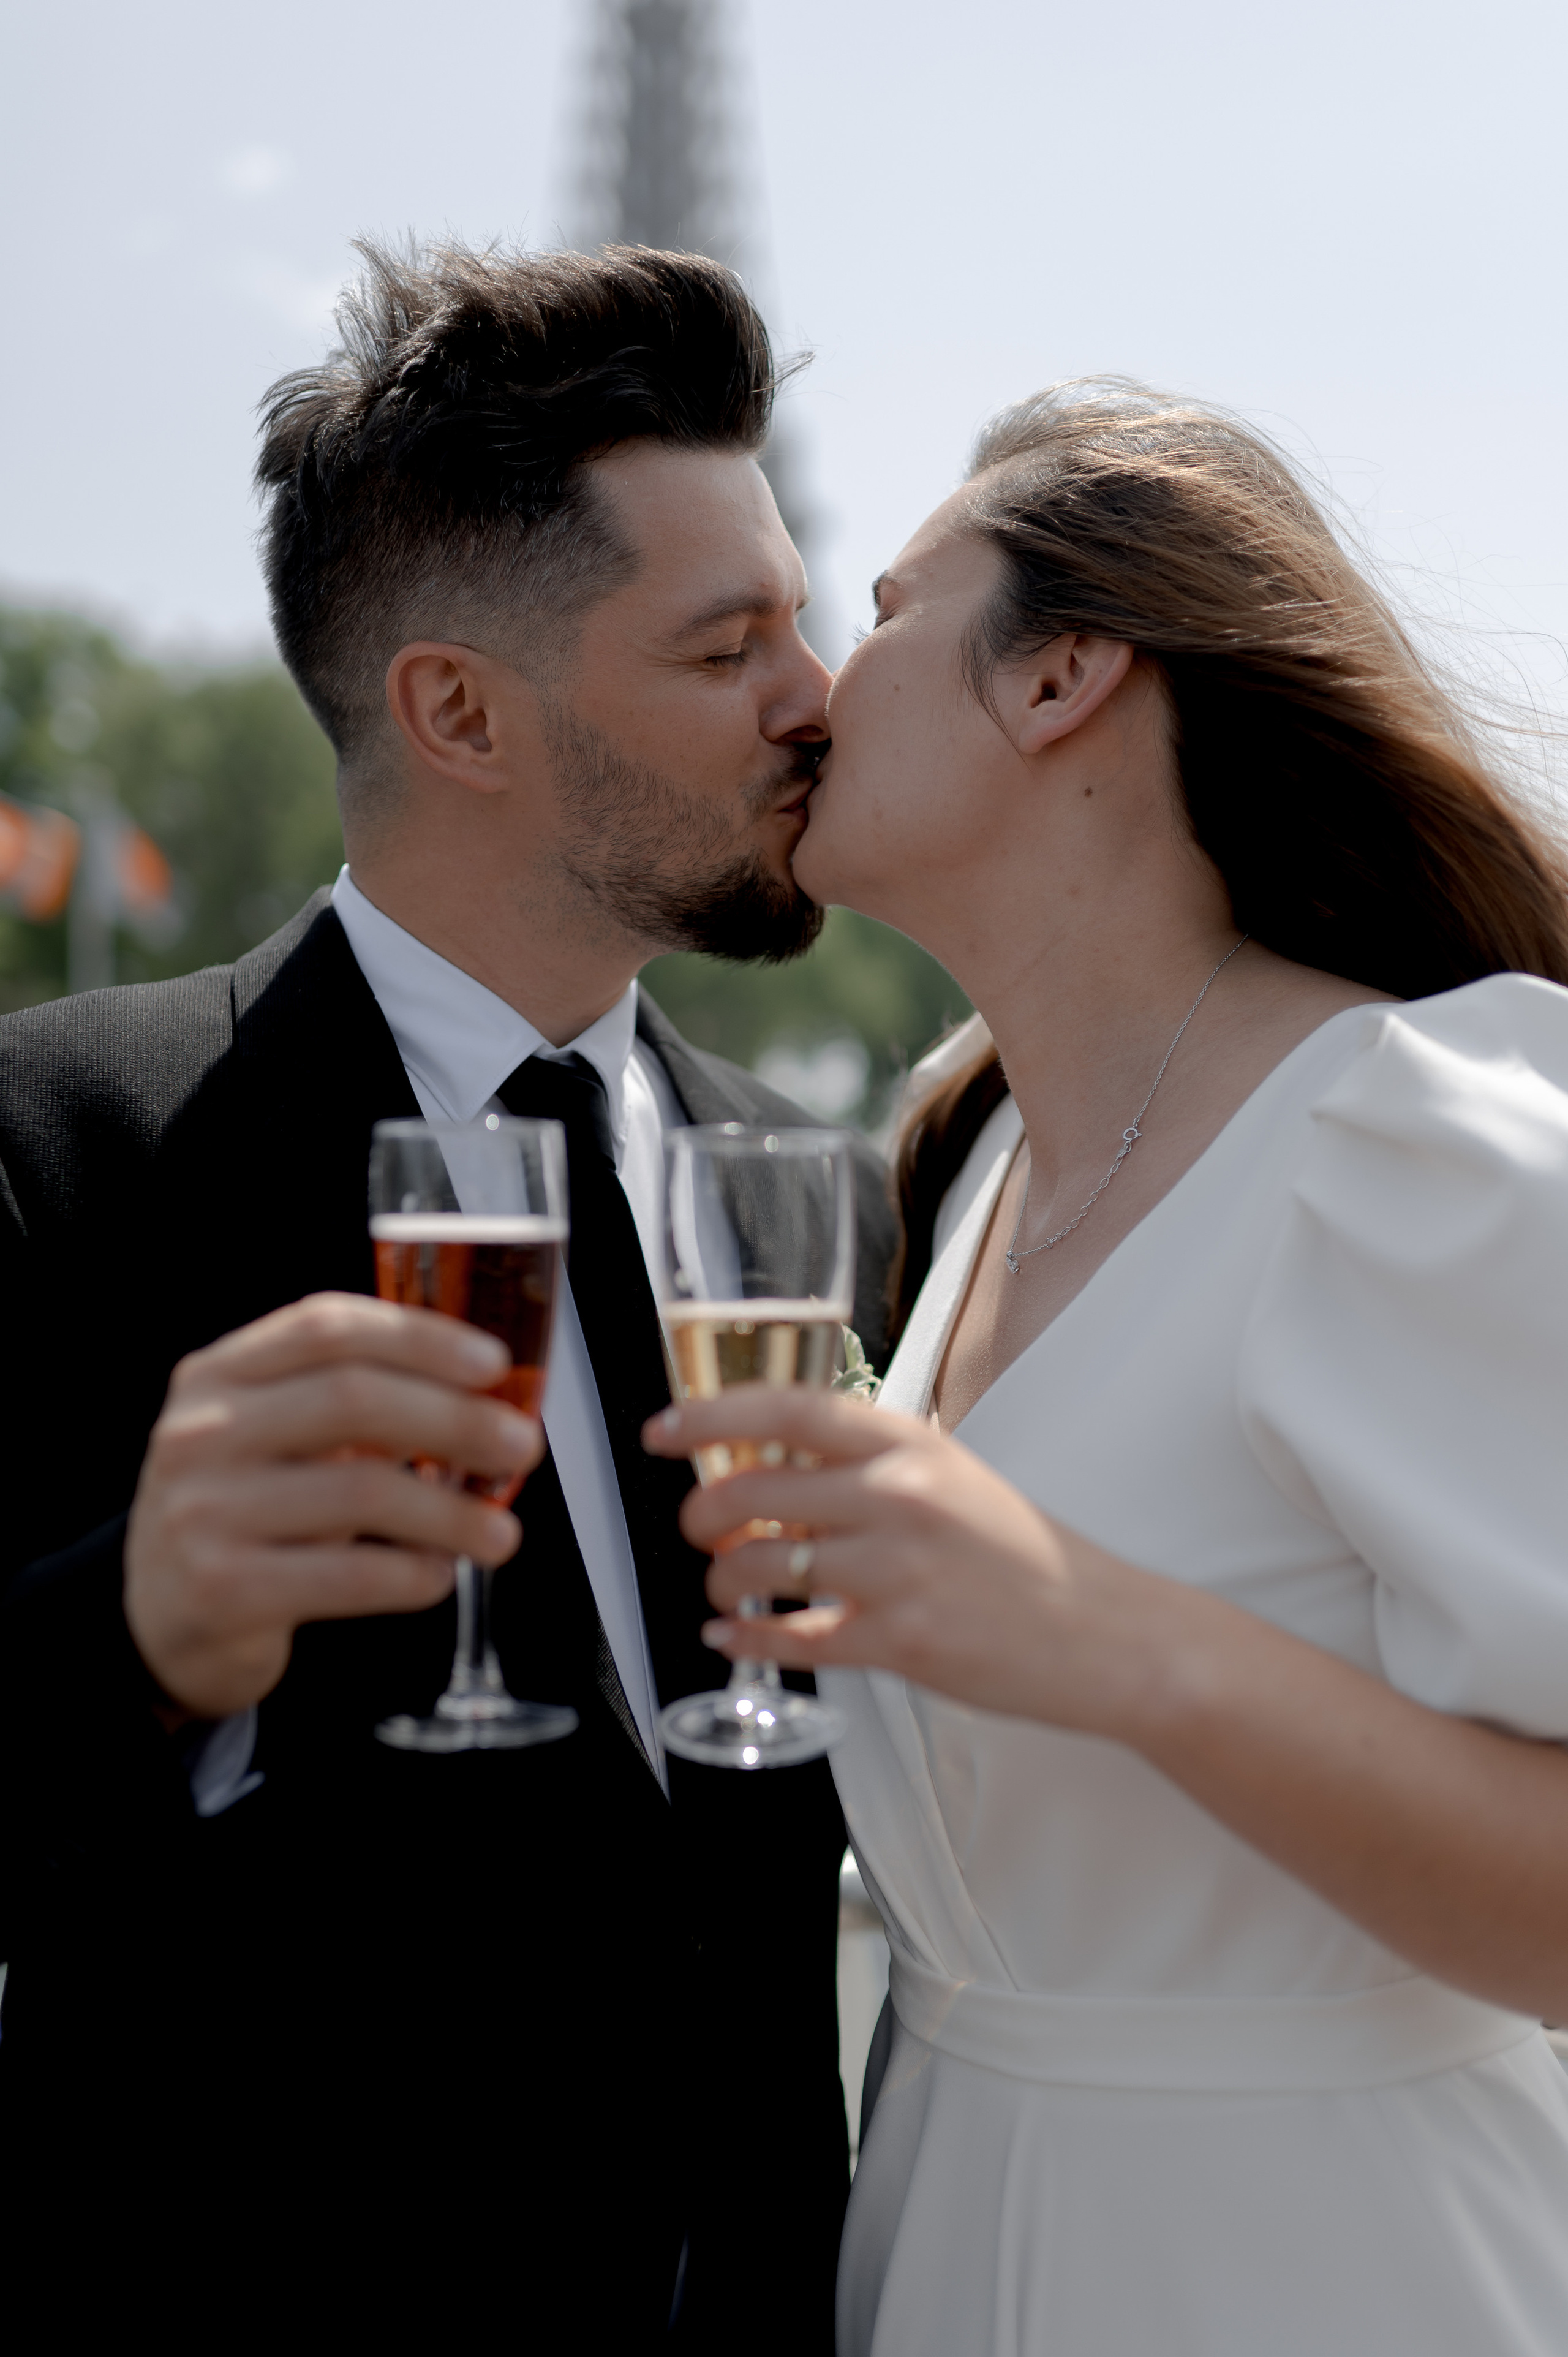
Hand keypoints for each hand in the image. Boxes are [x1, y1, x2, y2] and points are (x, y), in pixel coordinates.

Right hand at [126, 1293, 543, 1718]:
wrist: (160, 1621)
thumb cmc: (242, 1514)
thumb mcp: (271, 1437)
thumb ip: (349, 1404)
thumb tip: (484, 1398)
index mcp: (218, 1374)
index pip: (327, 1326)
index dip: (421, 1336)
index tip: (492, 1362)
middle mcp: (201, 1432)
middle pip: (353, 1398)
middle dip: (457, 1419)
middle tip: (519, 1445)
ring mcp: (204, 1511)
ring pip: (362, 1490)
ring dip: (452, 1511)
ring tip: (499, 1532)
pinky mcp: (222, 1590)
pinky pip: (350, 1576)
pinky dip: (413, 1574)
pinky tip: (437, 1574)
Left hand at [643, 1385, 1192, 1735]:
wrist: (1106, 1633)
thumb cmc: (1028, 1559)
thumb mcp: (956, 1479)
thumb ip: (875, 1468)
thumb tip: (783, 1470)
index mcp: (912, 1445)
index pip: (787, 1411)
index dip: (710, 1415)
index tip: (664, 1431)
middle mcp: (899, 1497)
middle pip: (752, 1491)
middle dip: (702, 1515)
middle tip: (698, 1529)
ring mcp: (896, 1571)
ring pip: (760, 1566)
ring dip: (723, 1581)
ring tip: (726, 1588)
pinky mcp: (898, 1641)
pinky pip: (792, 1638)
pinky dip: (748, 1638)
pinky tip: (735, 1635)